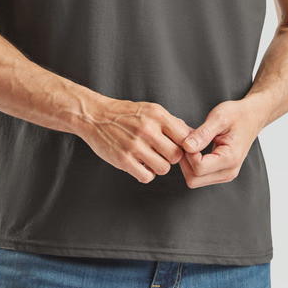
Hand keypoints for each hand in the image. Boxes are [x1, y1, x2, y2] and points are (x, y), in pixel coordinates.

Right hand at [81, 98, 196, 183]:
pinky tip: (140, 165)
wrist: (95, 116)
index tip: (178, 147)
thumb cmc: (125, 113)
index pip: (185, 137)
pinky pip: (147, 177)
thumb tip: (192, 134)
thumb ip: (171, 122)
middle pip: (176, 156)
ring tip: (150, 159)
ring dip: (159, 166)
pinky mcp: (123, 160)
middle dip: (172, 157)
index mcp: (157, 115)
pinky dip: (146, 174)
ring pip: (164, 168)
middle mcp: (147, 129)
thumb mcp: (150, 110)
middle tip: (162, 153)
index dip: (185, 145)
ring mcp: (134, 145)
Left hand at [178, 99, 261, 188]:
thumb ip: (203, 133)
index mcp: (230, 158)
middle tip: (185, 140)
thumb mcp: (219, 118)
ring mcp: (225, 175)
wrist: (251, 117)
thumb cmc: (237, 115)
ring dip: (187, 162)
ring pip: (194, 179)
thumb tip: (186, 146)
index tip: (188, 137)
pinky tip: (194, 147)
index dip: (188, 153)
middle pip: (194, 179)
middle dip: (185, 160)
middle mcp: (228, 171)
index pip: (199, 167)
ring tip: (190, 142)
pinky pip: (199, 176)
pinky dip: (191, 164)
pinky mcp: (220, 173)